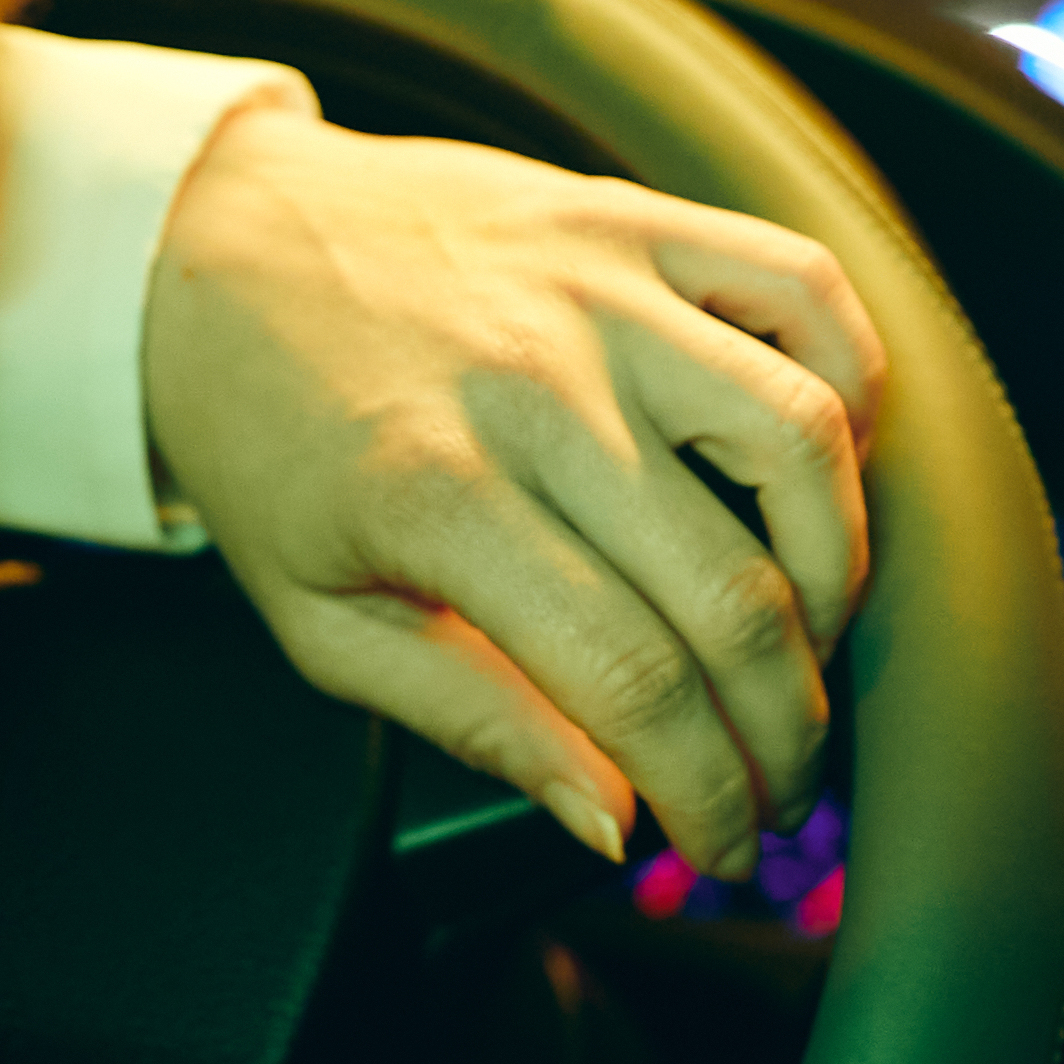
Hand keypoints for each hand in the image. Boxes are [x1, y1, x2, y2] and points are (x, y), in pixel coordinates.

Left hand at [138, 102, 889, 879]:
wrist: (211, 244)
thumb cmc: (265, 441)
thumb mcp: (321, 619)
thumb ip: (473, 722)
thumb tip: (613, 821)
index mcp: (436, 497)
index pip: (634, 686)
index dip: (708, 792)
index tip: (727, 845)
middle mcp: (533, 386)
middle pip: (734, 594)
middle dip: (785, 728)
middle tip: (784, 783)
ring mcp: (596, 288)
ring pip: (804, 440)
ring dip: (839, 572)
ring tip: (807, 640)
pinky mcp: (634, 218)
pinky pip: (802, 290)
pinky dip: (852, 386)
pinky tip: (823, 472)